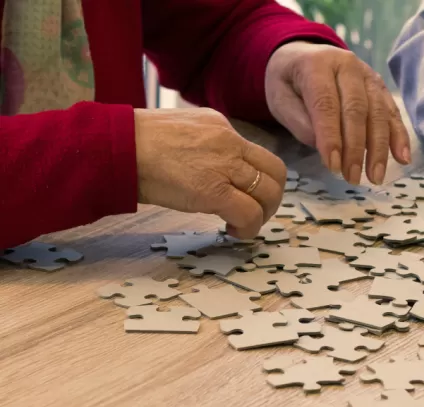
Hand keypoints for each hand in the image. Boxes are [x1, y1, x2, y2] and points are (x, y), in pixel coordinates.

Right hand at [134, 108, 286, 238]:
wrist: (116, 147)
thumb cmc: (135, 143)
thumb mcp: (179, 131)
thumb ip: (203, 145)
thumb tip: (211, 168)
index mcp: (220, 126)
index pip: (260, 154)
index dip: (262, 179)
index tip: (248, 195)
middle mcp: (230, 142)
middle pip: (276, 173)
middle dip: (271, 198)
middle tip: (255, 213)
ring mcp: (225, 165)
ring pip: (268, 194)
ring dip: (262, 215)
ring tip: (243, 225)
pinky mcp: (215, 190)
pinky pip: (250, 214)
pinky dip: (248, 228)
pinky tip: (233, 231)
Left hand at [265, 41, 410, 184]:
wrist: (302, 56)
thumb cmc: (289, 82)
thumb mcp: (280, 99)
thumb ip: (299, 122)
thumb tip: (327, 147)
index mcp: (317, 65)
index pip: (326, 104)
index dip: (331, 137)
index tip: (333, 166)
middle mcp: (347, 65)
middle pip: (356, 109)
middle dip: (356, 148)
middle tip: (352, 177)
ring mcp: (367, 75)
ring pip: (378, 112)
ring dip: (379, 148)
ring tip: (376, 176)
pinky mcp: (380, 86)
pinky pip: (392, 111)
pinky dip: (399, 135)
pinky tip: (402, 157)